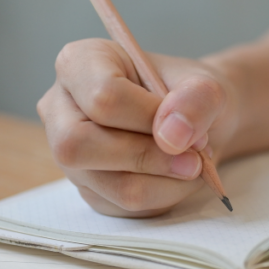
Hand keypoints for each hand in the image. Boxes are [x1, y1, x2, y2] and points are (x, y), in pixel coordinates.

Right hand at [37, 38, 238, 216]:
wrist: (196, 122)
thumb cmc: (190, 95)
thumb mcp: (207, 85)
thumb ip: (197, 100)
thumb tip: (173, 135)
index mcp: (80, 62)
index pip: (101, 96)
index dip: (148, 117)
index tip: (185, 125)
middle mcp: (61, 109)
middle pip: (79, 146)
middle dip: (147, 156)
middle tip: (194, 157)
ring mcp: (70, 155)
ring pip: (110, 184)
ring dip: (167, 180)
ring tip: (193, 162)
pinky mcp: (90, 190)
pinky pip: (127, 206)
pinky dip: (165, 195)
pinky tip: (176, 175)